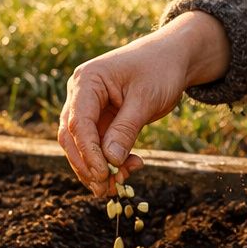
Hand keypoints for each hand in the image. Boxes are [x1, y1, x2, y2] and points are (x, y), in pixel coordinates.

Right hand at [58, 12, 229, 195]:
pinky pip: (99, 145)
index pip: (78, 123)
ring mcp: (89, 108)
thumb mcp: (145, 99)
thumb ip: (125, 129)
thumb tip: (109, 161)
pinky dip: (110, 160)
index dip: (88, 152)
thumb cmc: (160, 69)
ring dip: (98, 167)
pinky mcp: (102, 119)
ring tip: (120, 184)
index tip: (102, 175)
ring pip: (83, 145)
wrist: (174, 57)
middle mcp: (80, 95)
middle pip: (72, 137)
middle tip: (105, 189)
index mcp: (86, 81)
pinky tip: (129, 168)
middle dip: (88, 165)